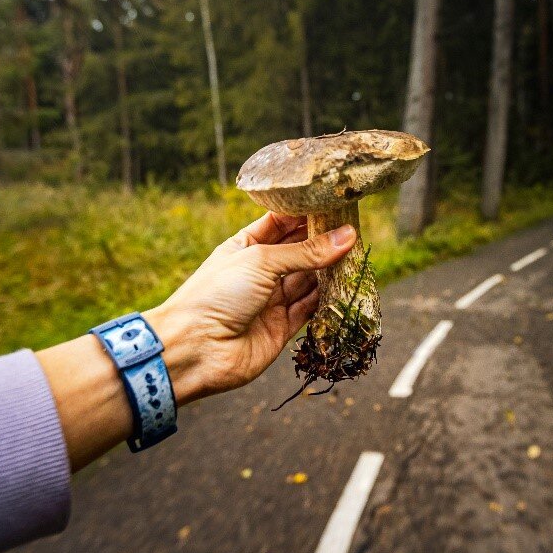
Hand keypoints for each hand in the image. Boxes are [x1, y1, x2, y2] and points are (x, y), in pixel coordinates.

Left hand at [146, 212, 355, 403]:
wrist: (195, 348)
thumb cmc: (217, 294)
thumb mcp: (261, 261)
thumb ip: (306, 252)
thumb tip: (347, 236)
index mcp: (245, 246)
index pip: (281, 223)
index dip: (307, 214)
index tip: (336, 204)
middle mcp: (259, 272)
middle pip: (299, 251)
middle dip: (324, 241)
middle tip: (354, 230)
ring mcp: (270, 300)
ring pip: (308, 280)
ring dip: (330, 270)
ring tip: (357, 256)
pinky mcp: (281, 327)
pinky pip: (310, 309)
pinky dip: (327, 299)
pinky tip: (345, 286)